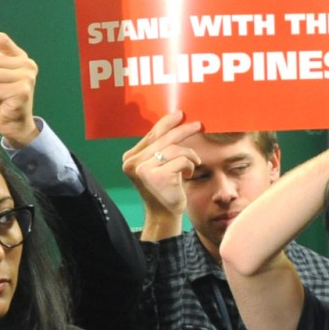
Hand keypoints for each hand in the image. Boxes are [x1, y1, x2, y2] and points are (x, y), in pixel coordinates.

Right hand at [122, 113, 204, 238]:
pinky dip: (190, 164)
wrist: (164, 215)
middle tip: (198, 125)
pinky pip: (181, 160)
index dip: (166, 123)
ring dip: (189, 154)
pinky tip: (188, 173)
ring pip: (174, 149)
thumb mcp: (158, 165)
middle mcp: (133, 163)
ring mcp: (144, 170)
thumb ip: (159, 148)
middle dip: (182, 130)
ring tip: (194, 163)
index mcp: (130, 159)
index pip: (150, 135)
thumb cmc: (164, 188)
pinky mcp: (158, 176)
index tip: (180, 115)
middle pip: (162, 139)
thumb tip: (174, 123)